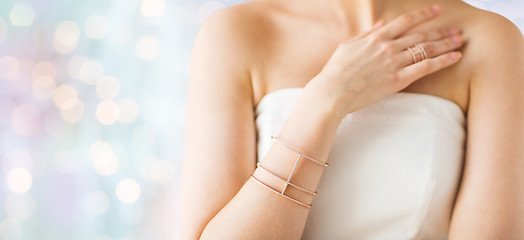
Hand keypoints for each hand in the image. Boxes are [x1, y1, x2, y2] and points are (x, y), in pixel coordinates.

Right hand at [307, 4, 463, 116]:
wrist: (332, 91)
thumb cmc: (335, 71)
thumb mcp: (347, 46)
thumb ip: (366, 34)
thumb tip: (380, 25)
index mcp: (376, 37)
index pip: (405, 21)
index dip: (423, 15)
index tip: (436, 10)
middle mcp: (388, 47)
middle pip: (421, 34)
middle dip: (440, 30)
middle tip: (456, 29)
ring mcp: (394, 62)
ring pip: (426, 48)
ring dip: (445, 43)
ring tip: (460, 41)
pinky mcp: (398, 79)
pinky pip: (426, 67)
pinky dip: (442, 61)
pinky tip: (455, 57)